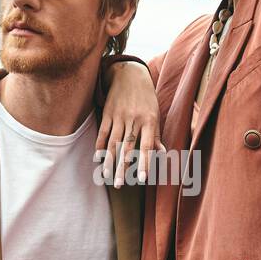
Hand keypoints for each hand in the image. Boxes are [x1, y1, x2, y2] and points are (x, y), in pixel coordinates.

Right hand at [96, 58, 160, 187]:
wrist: (130, 74)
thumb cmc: (146, 97)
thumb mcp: (155, 114)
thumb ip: (156, 135)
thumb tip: (162, 154)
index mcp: (149, 121)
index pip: (146, 147)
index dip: (144, 164)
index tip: (142, 180)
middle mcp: (134, 119)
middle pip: (127, 148)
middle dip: (123, 168)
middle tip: (119, 185)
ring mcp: (119, 116)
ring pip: (113, 143)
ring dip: (109, 162)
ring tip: (107, 177)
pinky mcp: (108, 113)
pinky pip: (103, 132)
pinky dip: (100, 146)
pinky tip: (98, 158)